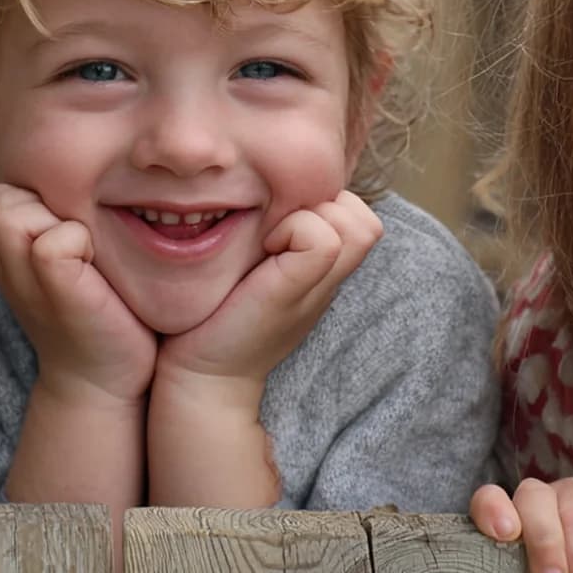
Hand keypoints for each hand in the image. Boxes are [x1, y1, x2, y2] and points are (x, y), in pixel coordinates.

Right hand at [0, 183, 156, 404]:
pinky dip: (77, 242)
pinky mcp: (55, 291)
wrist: (104, 377)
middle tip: (74, 241)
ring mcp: (22, 279)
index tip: (60, 232)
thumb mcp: (59, 257)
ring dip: (55, 220)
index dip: (29, 200)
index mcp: (3, 251)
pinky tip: (95, 267)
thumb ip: (49, 216)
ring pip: (11, 212)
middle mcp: (3, 264)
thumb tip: (68, 165)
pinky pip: (50, 242)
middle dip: (37, 206)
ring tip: (83, 252)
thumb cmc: (93, 305)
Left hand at [155, 191, 381, 408]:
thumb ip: (277, 242)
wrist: (205, 375)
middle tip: (280, 229)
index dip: (328, 205)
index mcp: (323, 272)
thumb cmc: (221, 317)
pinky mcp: (296, 291)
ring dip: (312, 216)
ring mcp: (320, 288)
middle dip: (325, 207)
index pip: (360, 217)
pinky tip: (266, 249)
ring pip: (357, 225)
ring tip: (274, 240)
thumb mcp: (259, 272)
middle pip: (367, 220)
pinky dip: (295, 229)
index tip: (283, 224)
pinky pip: (323, 239)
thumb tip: (271, 196)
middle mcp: (330, 279)